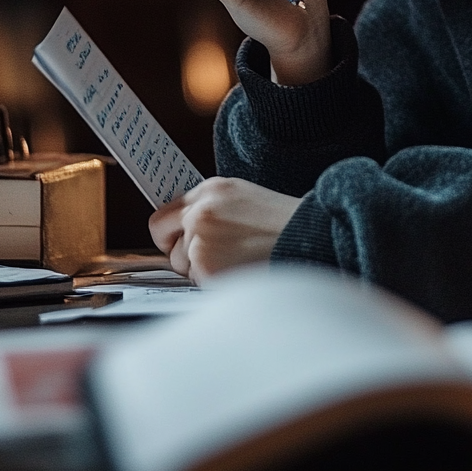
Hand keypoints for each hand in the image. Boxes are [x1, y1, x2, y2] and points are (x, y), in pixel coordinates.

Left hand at [149, 176, 301, 283]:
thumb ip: (210, 208)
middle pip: (164, 238)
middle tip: (209, 256)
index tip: (177, 240)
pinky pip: (196, 281)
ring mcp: (201, 236)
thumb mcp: (243, 199)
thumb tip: (182, 230)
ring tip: (235, 260)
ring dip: (201, 268)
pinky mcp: (206, 264)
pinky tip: (239, 270)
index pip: (165, 214)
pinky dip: (213, 282)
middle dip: (180, 250)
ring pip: (180, 263)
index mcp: (211, 189)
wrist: (308, 238)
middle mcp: (201, 210)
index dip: (172, 231)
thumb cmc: (283, 223)